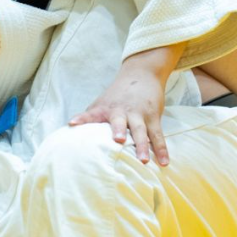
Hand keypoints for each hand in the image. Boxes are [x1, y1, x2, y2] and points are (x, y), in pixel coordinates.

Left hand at [68, 43, 185, 165]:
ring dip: (142, 145)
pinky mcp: (153, 117)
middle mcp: (121, 111)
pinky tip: (164, 162)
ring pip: (141, 130)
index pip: (91, 114)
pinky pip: (158, 135)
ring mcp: (139, 114)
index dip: (82, 119)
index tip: (73, 124)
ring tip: (143, 161)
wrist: (142, 74)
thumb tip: (71, 137)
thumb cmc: (117, 95)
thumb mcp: (101, 103)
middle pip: (120, 121)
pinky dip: (162, 149)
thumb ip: (90, 119)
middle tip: (118, 140)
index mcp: (105, 108)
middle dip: (119, 130)